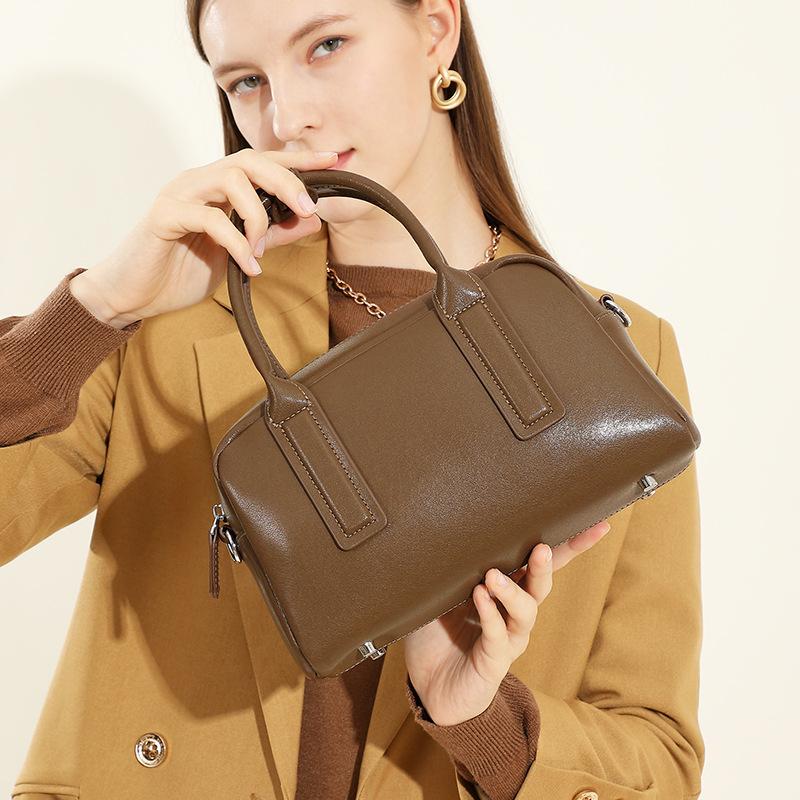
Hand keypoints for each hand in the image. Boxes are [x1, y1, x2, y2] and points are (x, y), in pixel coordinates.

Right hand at [68, 148, 339, 328]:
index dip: (296, 160)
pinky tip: (248, 267)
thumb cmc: (182, 271)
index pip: (262, 163)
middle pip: (249, 160)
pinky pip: (208, 218)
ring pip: (230, 179)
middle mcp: (199, 182)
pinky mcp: (164, 215)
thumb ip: (270, 236)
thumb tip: (310, 221)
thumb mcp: (239, 255)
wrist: (134, 294)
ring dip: (258, 214)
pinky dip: (236, 243)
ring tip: (262, 249)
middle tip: (307, 207)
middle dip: (284, 180)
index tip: (330, 161)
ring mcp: (180, 194)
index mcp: (218, 188)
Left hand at [404, 519, 611, 725]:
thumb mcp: (439, 592)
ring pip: (525, 611)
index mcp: (508, 589)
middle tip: (541, 548)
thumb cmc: (438, 632)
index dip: (571, 545)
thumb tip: (443, 528)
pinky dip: (490, 614)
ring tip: (492, 576)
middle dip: (545, 565)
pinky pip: (497, 635)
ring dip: (512, 591)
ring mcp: (508, 638)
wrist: (430, 686)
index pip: (543, 563)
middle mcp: (515, 612)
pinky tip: (480, 596)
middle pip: (541, 585)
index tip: (597, 525)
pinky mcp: (494, 662)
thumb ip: (448, 566)